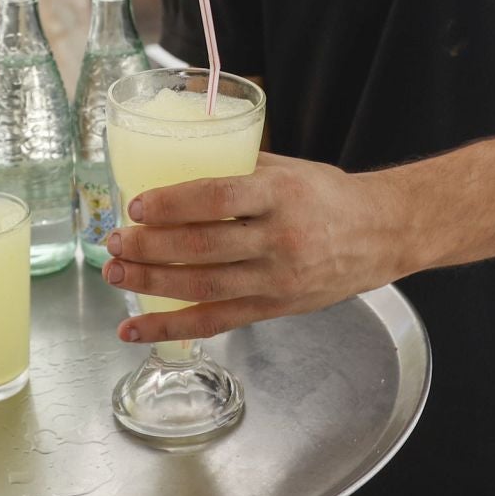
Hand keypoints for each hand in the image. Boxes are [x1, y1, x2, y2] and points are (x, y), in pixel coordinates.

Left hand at [101, 153, 406, 343]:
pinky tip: (135, 328)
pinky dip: (171, 327)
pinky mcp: (274, 308)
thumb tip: (176, 167)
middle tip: (113, 242)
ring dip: (151, 284)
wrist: (381, 234)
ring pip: (203, 287)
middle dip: (149, 248)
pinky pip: (215, 321)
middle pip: (203, 247)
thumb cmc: (330, 196)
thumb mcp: (289, 170)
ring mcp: (276, 279)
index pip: (218, 198)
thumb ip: (237, 170)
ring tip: (115, 275)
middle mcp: (279, 239)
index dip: (173, 203)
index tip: (137, 204)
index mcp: (281, 194)